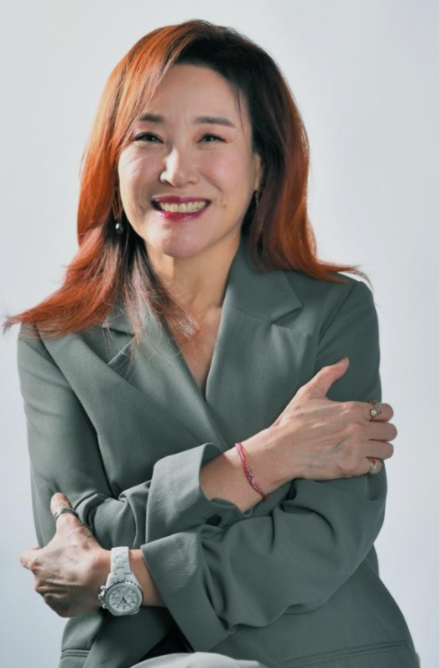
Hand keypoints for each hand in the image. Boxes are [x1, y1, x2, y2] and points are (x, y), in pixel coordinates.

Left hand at [20, 493, 109, 617]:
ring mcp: (51, 599)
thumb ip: (60, 509)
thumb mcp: (71, 524)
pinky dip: (70, 596)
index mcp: (37, 563)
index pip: (25, 557)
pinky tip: (81, 587)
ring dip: (60, 582)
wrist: (102, 577)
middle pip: (40, 574)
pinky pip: (63, 603)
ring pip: (50, 589)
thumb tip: (56, 496)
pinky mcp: (63, 610)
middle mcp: (39, 583)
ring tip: (76, 573)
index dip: (34, 551)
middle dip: (51, 567)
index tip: (45, 549)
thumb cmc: (84, 551)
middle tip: (69, 559)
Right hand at [265, 358, 395, 486]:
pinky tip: (356, 459)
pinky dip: (368, 464)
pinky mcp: (351, 467)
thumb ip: (329, 374)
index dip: (381, 416)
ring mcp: (356, 448)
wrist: (281, 449)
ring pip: (387, 450)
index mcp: (351, 409)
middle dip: (382, 433)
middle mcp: (358, 428)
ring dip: (378, 450)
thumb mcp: (309, 392)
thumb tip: (344, 361)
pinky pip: (374, 467)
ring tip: (366, 449)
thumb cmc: (292, 422)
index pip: (386, 411)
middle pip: (391, 432)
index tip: (371, 420)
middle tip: (370, 436)